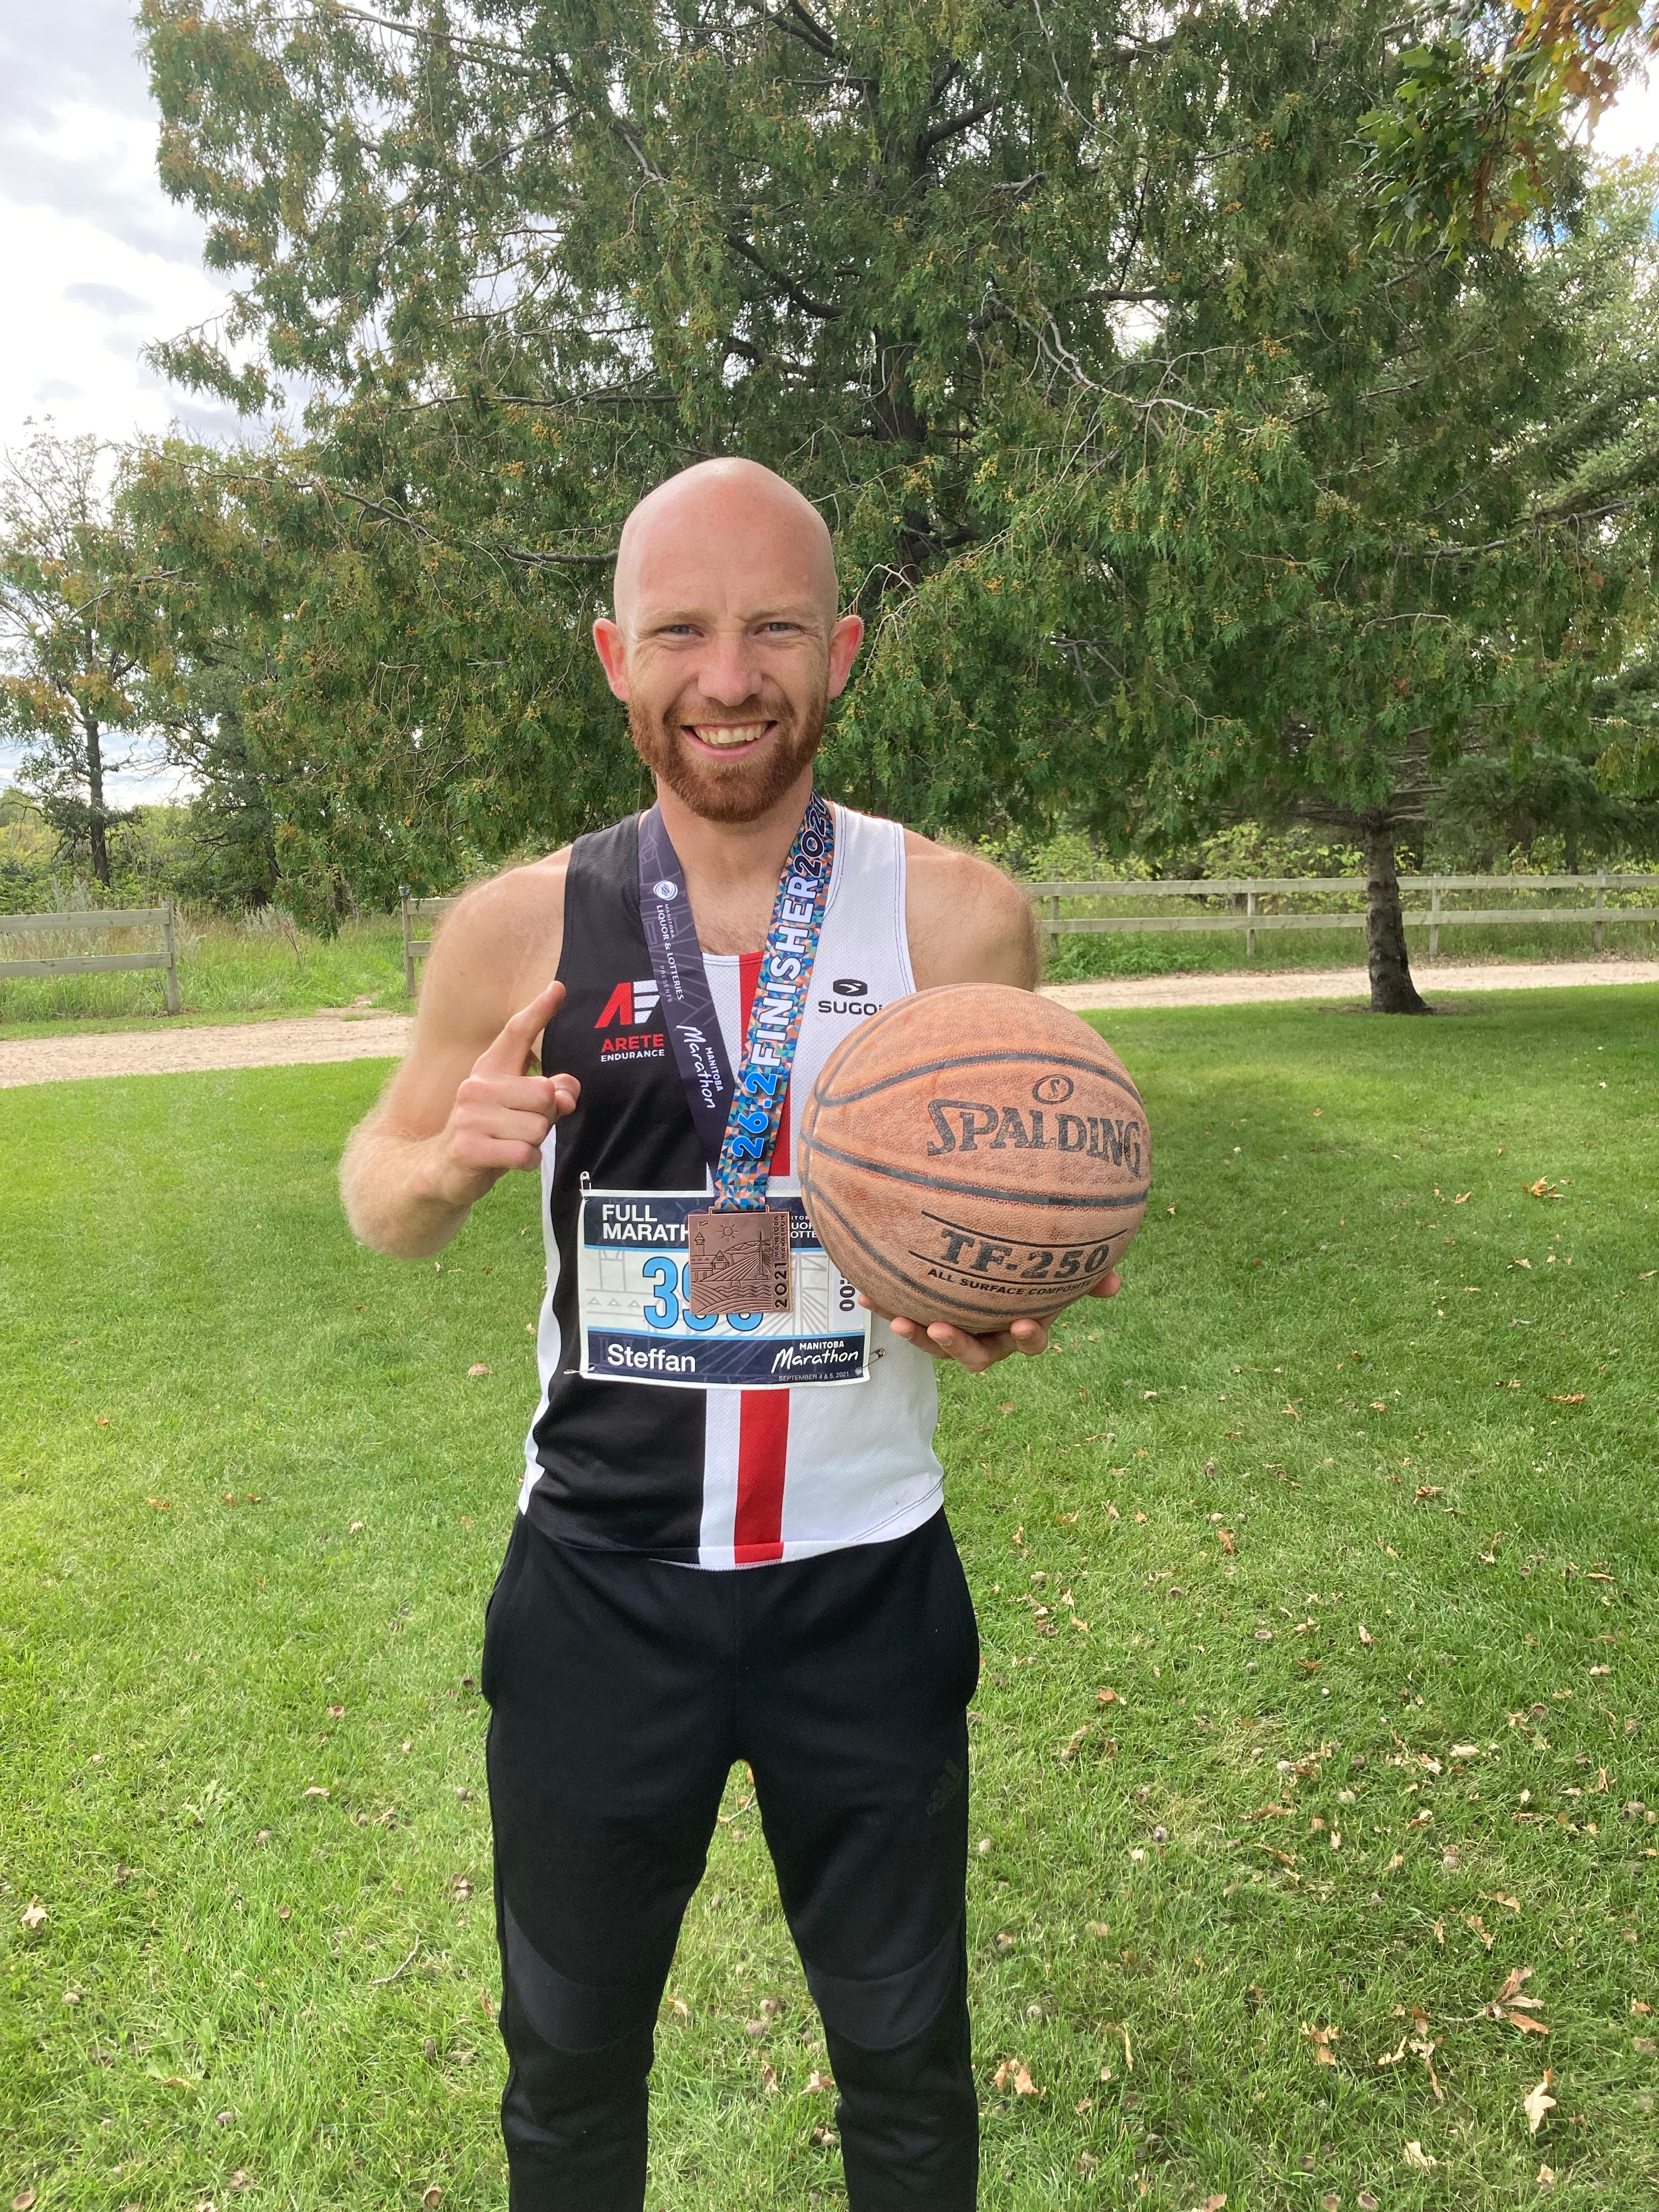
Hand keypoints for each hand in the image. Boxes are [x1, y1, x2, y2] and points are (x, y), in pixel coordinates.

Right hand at [430, 980, 579, 1206]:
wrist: (441, 1170)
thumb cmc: (490, 1134)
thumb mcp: (520, 1110)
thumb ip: (549, 1095)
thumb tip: (567, 1094)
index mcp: (490, 1070)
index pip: (516, 1034)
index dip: (540, 1011)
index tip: (559, 987)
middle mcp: (477, 1086)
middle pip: (546, 1093)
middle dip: (546, 1117)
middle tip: (521, 1128)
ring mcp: (470, 1116)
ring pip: (538, 1128)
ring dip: (534, 1143)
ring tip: (510, 1144)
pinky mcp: (469, 1148)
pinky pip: (524, 1153)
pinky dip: (527, 1162)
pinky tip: (508, 1161)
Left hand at [863, 1267, 1121, 1373]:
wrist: (981, 1262)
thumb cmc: (1028, 1268)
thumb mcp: (1054, 1270)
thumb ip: (1085, 1275)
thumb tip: (1116, 1282)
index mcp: (1021, 1328)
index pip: (1030, 1340)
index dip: (1027, 1336)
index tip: (1022, 1322)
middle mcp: (988, 1338)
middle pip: (976, 1355)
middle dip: (958, 1345)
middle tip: (941, 1327)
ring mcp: (956, 1333)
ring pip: (936, 1344)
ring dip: (918, 1335)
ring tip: (902, 1319)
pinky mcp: (925, 1319)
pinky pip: (906, 1317)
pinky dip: (887, 1307)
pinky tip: (863, 1291)